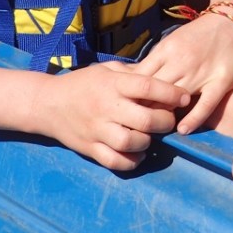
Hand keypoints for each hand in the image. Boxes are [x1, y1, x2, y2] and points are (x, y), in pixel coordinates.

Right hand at [30, 61, 189, 170]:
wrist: (47, 104)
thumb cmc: (83, 83)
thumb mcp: (107, 70)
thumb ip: (134, 74)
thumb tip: (163, 78)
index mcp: (113, 85)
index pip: (148, 87)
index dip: (171, 93)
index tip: (185, 97)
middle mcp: (106, 107)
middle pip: (146, 120)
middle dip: (166, 122)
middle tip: (169, 120)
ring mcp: (97, 130)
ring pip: (132, 142)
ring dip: (148, 141)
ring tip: (150, 136)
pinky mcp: (90, 149)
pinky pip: (115, 161)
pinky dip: (132, 161)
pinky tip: (137, 153)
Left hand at [131, 12, 232, 134]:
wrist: (231, 21)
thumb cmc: (197, 35)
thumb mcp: (171, 41)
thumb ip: (155, 60)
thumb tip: (131, 80)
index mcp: (166, 50)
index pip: (141, 77)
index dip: (130, 95)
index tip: (124, 108)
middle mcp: (182, 61)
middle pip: (156, 90)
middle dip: (144, 107)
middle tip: (135, 124)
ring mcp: (202, 71)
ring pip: (177, 97)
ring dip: (165, 114)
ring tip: (154, 129)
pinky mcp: (222, 80)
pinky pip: (206, 103)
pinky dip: (194, 118)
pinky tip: (183, 129)